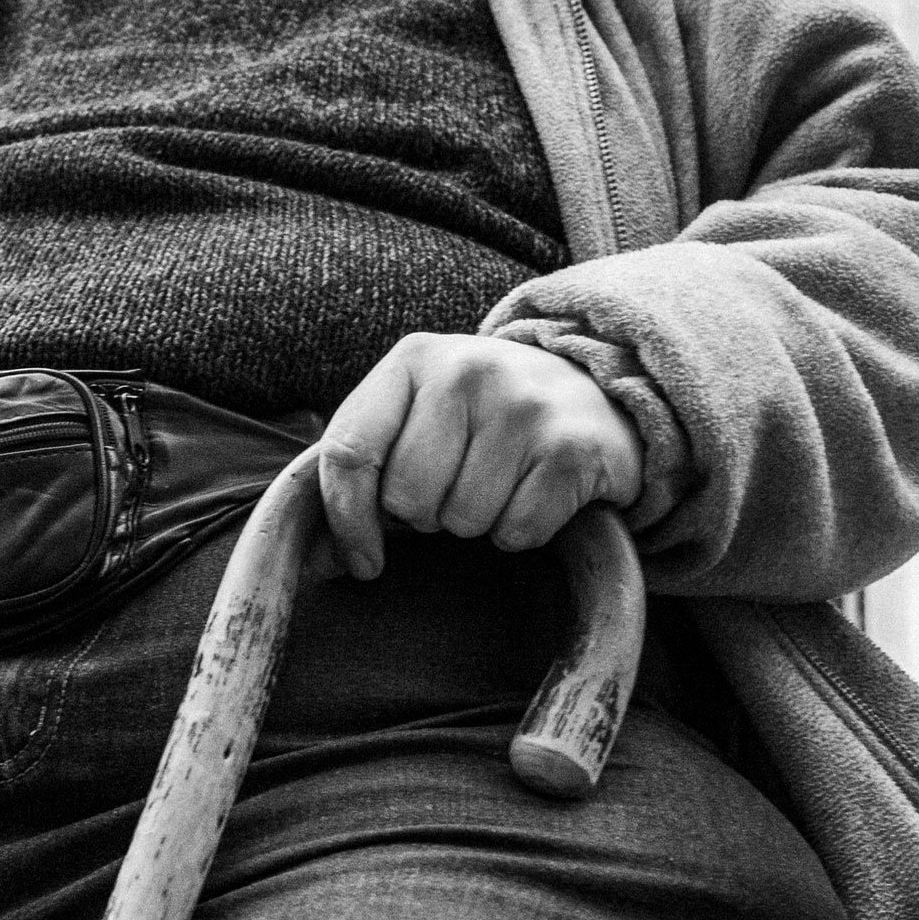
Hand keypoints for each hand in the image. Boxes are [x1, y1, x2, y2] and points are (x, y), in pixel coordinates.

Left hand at [319, 334, 642, 573]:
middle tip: (459, 485)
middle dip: (428, 513)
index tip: (362, 561)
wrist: (596, 392)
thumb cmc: (484, 416)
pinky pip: (516, 533)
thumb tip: (322, 560)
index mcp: (414, 358)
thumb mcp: (421, 410)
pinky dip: (521, 531)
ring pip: (463, 521)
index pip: (348, 452)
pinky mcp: (572, 447)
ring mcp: (524, 405)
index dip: (346, 519)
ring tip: (501, 481)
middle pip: (406, 498)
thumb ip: (365, 464)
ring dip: (478, 522)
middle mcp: (467, 370)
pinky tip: (536, 492)